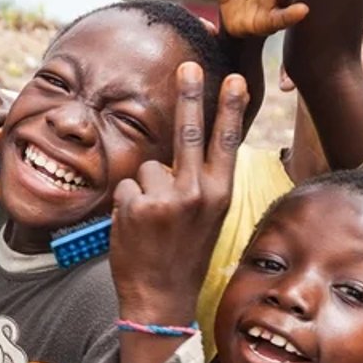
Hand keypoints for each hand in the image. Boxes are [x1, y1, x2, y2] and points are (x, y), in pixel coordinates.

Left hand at [108, 67, 250, 324]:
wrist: (161, 298)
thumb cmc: (182, 256)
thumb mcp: (205, 219)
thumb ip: (198, 184)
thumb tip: (177, 153)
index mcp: (220, 195)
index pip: (226, 143)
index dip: (230, 109)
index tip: (235, 79)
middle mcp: (197, 193)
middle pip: (189, 132)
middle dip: (189, 95)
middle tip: (187, 64)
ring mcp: (167, 199)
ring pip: (147, 169)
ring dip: (144, 190)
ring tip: (152, 223)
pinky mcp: (138, 206)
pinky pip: (127, 187)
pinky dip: (126, 205)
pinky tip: (136, 229)